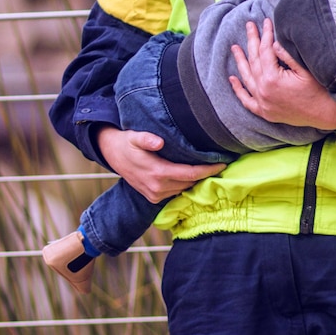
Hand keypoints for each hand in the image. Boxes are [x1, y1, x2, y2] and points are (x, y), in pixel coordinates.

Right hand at [95, 126, 225, 203]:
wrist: (112, 154)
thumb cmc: (127, 143)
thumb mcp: (134, 136)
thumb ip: (146, 139)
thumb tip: (159, 142)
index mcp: (157, 173)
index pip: (191, 174)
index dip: (209, 170)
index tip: (224, 164)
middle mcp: (158, 188)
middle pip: (191, 183)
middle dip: (206, 175)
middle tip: (221, 163)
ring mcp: (155, 195)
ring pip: (184, 188)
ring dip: (196, 181)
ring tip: (209, 169)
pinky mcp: (154, 198)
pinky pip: (176, 192)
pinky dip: (185, 184)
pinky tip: (192, 176)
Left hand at [229, 18, 335, 129]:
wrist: (326, 115)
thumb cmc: (319, 90)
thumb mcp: (305, 69)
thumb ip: (286, 55)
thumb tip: (272, 43)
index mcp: (272, 79)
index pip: (265, 51)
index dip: (266, 35)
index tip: (266, 22)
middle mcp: (263, 91)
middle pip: (254, 61)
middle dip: (252, 41)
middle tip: (249, 26)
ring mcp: (263, 103)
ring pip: (247, 78)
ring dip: (240, 61)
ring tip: (235, 47)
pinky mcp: (265, 112)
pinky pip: (247, 101)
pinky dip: (239, 90)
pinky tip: (232, 79)